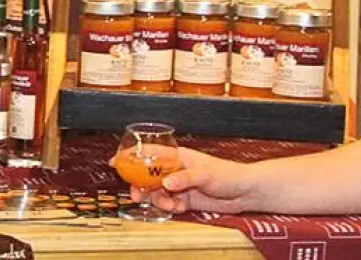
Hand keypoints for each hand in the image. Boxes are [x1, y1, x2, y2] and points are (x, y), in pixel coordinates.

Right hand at [124, 146, 255, 214]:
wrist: (244, 192)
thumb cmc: (228, 174)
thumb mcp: (205, 174)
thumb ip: (184, 178)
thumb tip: (166, 184)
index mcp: (177, 156)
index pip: (149, 153)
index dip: (131, 156)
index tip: (116, 162)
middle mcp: (175, 170)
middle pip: (148, 175)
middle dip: (140, 185)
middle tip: (137, 195)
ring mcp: (179, 185)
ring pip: (156, 192)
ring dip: (156, 200)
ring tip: (167, 204)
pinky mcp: (185, 199)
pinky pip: (168, 204)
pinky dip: (169, 208)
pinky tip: (178, 208)